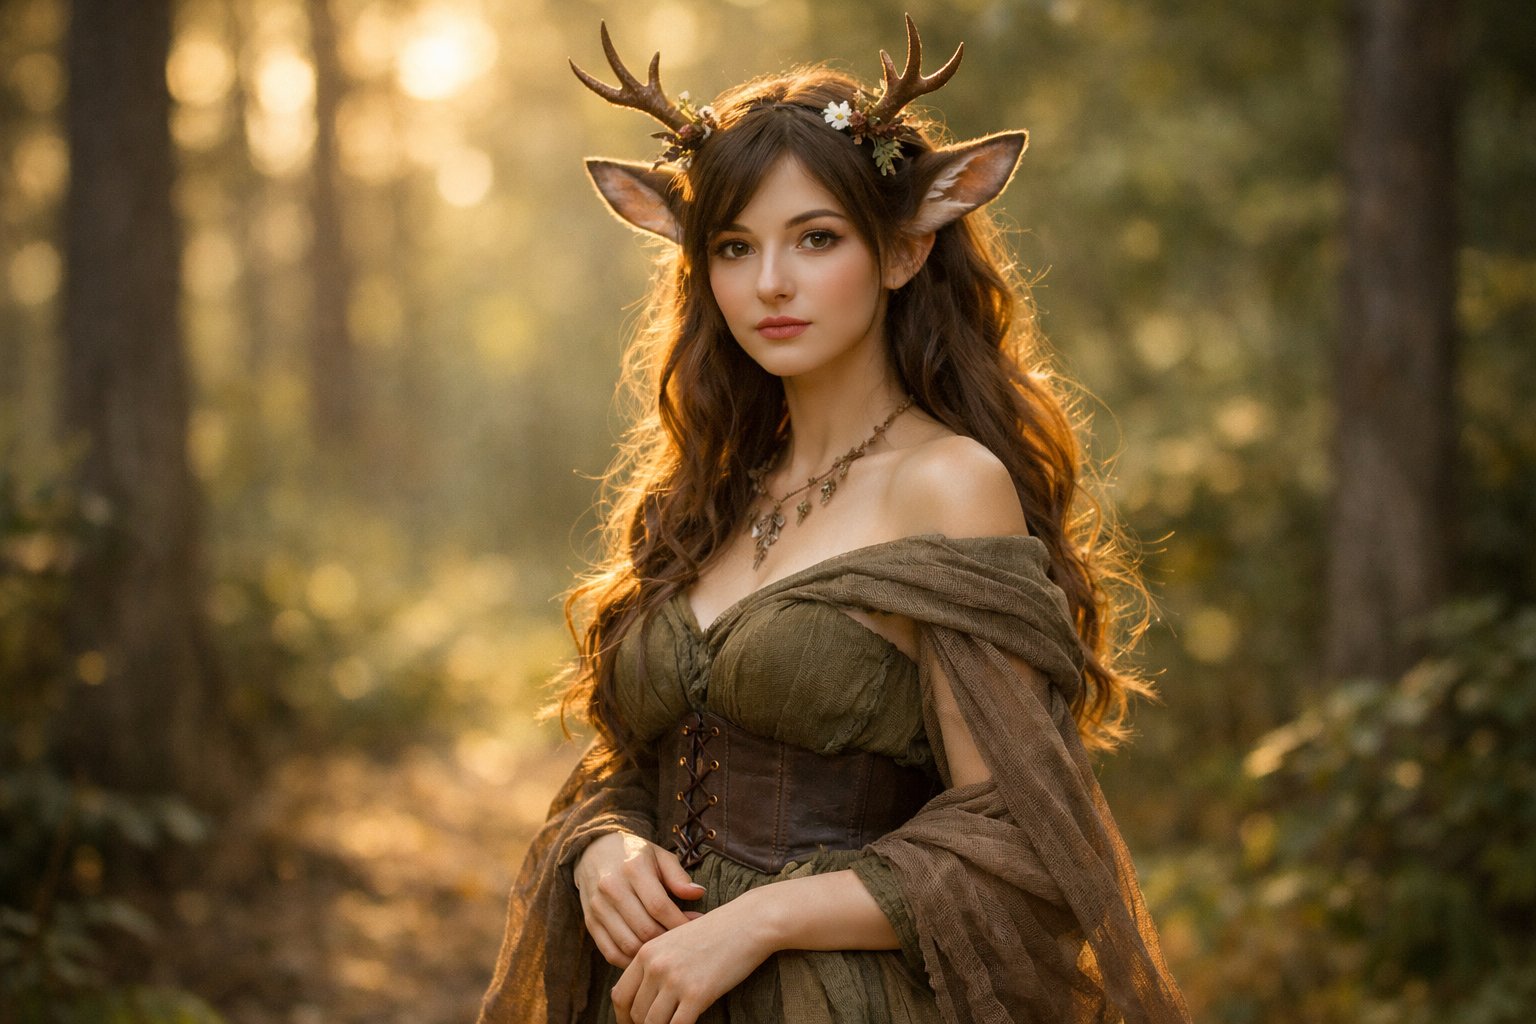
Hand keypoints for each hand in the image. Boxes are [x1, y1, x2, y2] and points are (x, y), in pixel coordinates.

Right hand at [573, 831, 704, 966]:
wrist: (594, 851)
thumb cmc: (635, 855)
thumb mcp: (659, 856)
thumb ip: (678, 876)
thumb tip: (699, 893)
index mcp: (633, 868)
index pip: (659, 906)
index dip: (680, 922)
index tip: (696, 927)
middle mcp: (612, 888)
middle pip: (645, 929)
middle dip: (669, 940)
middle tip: (683, 940)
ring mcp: (598, 908)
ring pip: (629, 945)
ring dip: (651, 953)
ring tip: (666, 948)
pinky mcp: (590, 922)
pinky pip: (611, 953)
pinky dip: (630, 961)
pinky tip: (645, 955)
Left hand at [611, 895, 776, 1023]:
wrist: (750, 922)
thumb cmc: (718, 933)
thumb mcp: (677, 941)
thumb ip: (657, 964)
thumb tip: (645, 998)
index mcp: (647, 951)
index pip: (620, 994)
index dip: (624, 1017)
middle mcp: (656, 965)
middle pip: (636, 1012)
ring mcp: (675, 979)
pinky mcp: (697, 993)